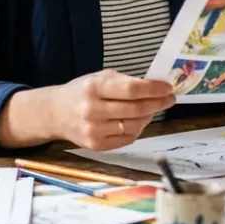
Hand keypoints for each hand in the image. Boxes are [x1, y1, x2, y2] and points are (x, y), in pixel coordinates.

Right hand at [51, 70, 176, 150]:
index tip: (168, 88)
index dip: (154, 90)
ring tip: (152, 109)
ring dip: (149, 116)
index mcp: (94, 87)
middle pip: (136, 109)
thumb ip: (125, 82)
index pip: (131, 90)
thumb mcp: (99, 78)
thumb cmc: (81, 92)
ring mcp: (94, 130)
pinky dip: (138, 129)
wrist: (55, 113)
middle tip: (169, 99)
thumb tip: (156, 88)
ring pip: (134, 125)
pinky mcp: (96, 145)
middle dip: (158, 103)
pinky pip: (127, 138)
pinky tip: (139, 120)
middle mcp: (92, 110)